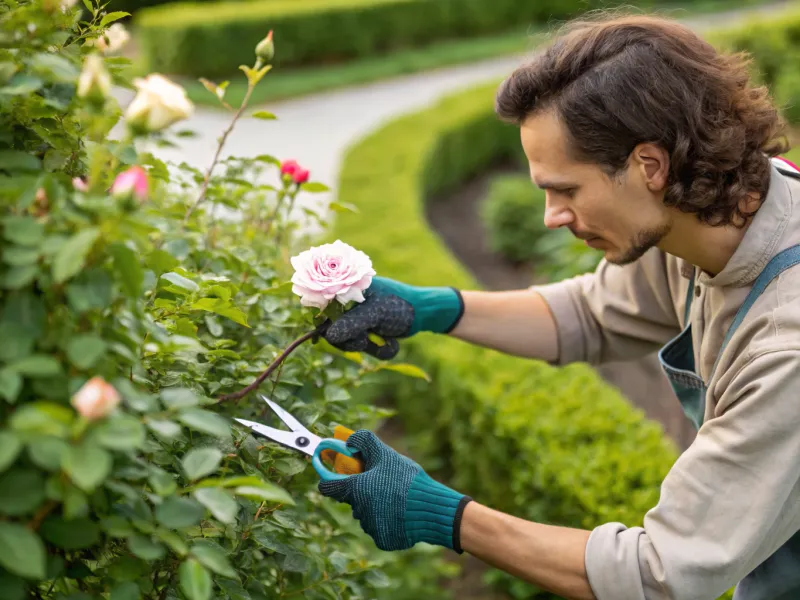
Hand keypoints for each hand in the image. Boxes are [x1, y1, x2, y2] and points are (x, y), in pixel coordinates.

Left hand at [318, 429, 472, 552]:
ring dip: (375, 505)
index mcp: (355, 489)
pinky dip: (387, 521)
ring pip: (366, 513)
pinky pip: (379, 528)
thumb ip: (364, 442)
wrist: (431, 508)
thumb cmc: (407, 479)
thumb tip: (349, 439)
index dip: (330, 478)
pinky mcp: (382, 540)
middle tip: (380, 481)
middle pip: (352, 499)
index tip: (338, 473)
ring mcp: (370, 528)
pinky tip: (402, 512)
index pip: (327, 487)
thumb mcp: (385, 454)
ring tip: (396, 497)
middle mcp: (358, 511)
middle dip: (362, 490)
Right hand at [321, 276, 464, 359]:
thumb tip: (328, 336)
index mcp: (345, 290)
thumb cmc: (400, 305)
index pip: (319, 307)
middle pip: (330, 330)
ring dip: (367, 346)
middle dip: (350, 339)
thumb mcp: (376, 313)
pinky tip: (391, 343)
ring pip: (346, 342)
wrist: (424, 314)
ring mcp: (356, 319)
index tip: (331, 334)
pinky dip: (378, 350)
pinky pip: (362, 348)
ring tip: (382, 339)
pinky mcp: (366, 333)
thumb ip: (352, 323)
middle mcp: (347, 305)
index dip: (323, 323)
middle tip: (364, 339)